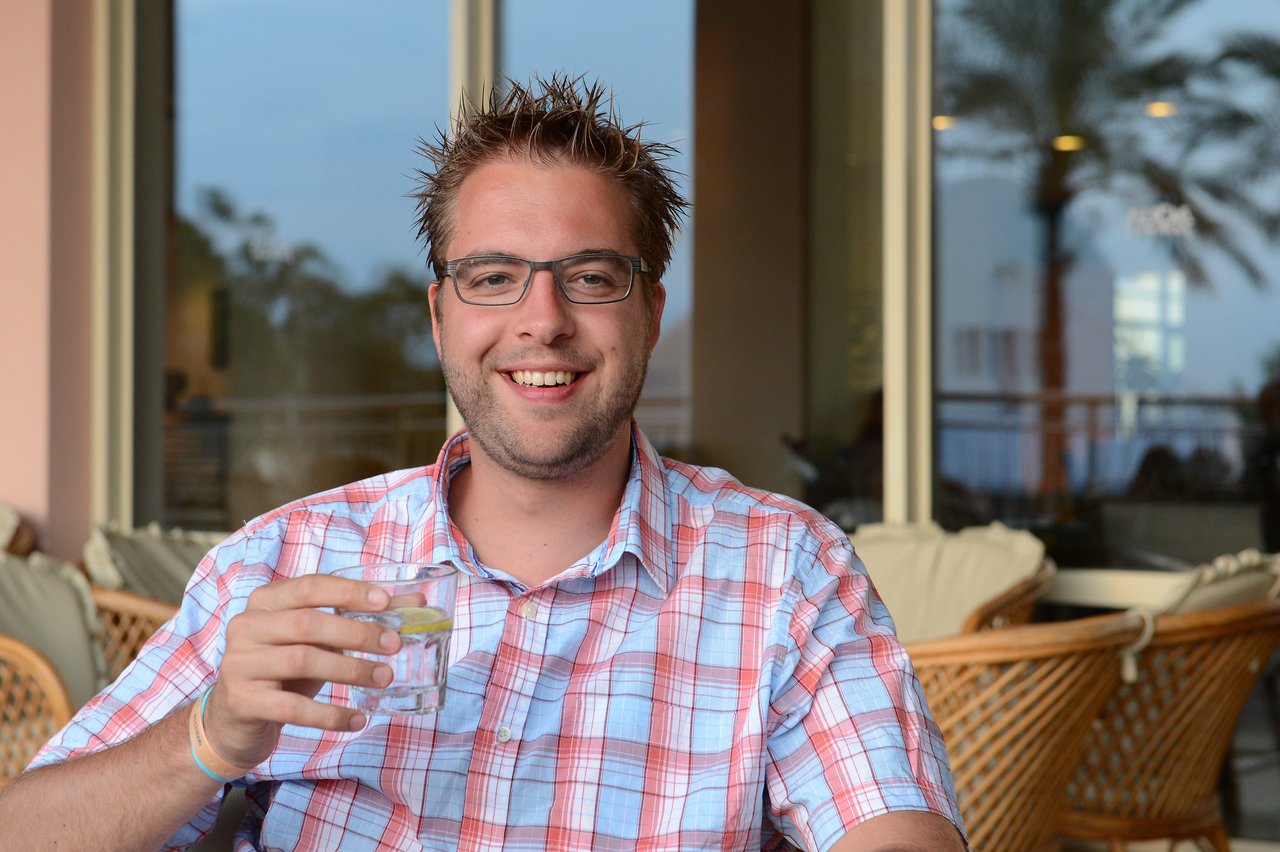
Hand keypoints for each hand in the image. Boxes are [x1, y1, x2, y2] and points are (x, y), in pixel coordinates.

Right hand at [203, 574, 400, 768]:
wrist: (232, 720)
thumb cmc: (283, 672)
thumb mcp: (316, 642)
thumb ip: (356, 620)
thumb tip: (415, 602)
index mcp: (265, 601)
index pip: (311, 586)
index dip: (349, 592)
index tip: (387, 602)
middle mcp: (247, 626)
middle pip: (308, 623)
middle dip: (356, 633)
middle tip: (394, 645)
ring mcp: (240, 663)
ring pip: (303, 660)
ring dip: (350, 670)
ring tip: (384, 678)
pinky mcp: (242, 701)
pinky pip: (293, 708)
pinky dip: (330, 714)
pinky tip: (357, 719)